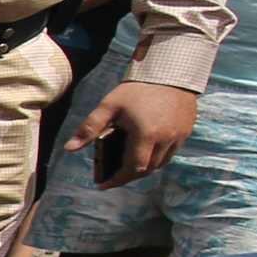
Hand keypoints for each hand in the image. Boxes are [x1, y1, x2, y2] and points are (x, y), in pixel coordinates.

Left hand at [69, 79, 197, 185]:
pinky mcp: (186, 131)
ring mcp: (179, 136)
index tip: (103, 184)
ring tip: (126, 166)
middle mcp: (166, 139)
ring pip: (161, 163)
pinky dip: (157, 157)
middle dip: (129, 176)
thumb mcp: (109, 106)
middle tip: (112, 176)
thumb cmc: (137, 89)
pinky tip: (144, 152)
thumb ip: (89, 128)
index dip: (117, 180)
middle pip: (147, 169)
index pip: (133, 168)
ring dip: (144, 168)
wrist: (171, 72)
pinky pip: (171, 152)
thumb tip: (69, 148)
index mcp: (146, 135)